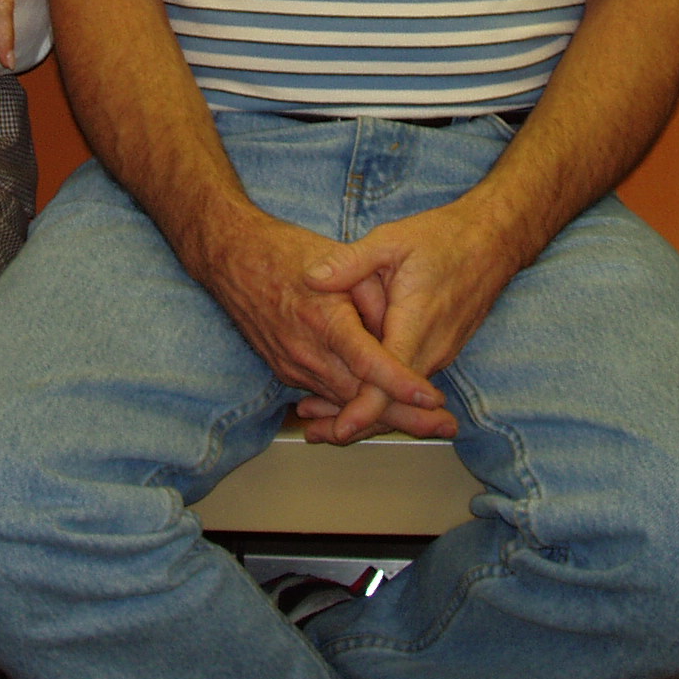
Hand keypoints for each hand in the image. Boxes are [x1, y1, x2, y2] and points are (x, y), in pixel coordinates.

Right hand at [183, 210, 455, 441]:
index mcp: (324, 320)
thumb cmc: (285, 251)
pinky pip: (326, 394)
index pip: (369, 363)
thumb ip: (372, 294)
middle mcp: (307, 352)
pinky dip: (354, 404)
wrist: (231, 259)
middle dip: (406, 416)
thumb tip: (397, 326)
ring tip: (428, 425)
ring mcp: (292, 367)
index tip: (432, 399)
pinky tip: (384, 412)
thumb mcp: (338, 258)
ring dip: (384, 416)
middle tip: (447, 426)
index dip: (402, 384)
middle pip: (361, 398)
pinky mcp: (285, 371)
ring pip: (344, 402)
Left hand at [286, 200, 525, 442]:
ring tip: (321, 421)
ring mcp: (440, 353)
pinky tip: (354, 394)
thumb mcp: (390, 240)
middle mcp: (432, 348)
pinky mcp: (440, 351)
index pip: (391, 379)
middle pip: (393, 399)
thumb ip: (350, 262)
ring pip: (401, 395)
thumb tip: (311, 278)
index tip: (340, 427)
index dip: (365, 407)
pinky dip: (382, 392)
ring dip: (366, 408)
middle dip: (355, 419)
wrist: (492, 242)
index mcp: (416, 323)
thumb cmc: (441, 238)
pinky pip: (409, 381)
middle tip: (315, 433)